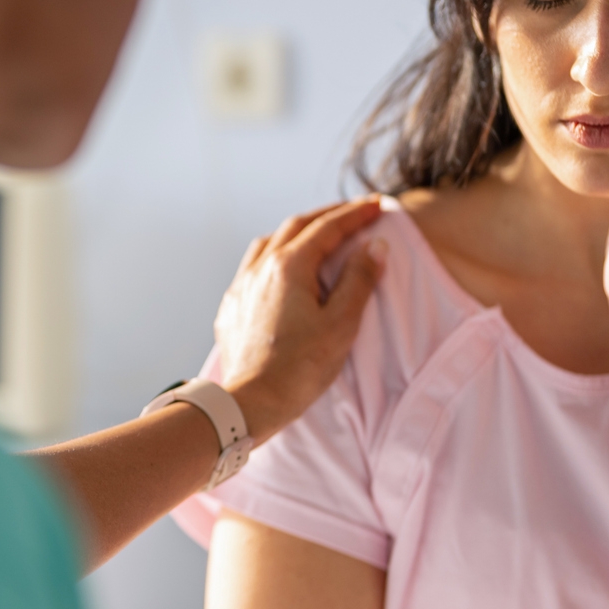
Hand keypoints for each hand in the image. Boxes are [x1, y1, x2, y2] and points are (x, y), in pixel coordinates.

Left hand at [215, 198, 385, 441]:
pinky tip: (280, 271)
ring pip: (269, 243)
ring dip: (297, 232)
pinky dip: (274, 257)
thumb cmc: (299, 368)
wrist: (250, 403)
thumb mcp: (341, 324)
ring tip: (317, 236)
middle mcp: (260, 267)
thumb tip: (374, 246)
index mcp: (290, 266)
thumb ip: (359, 280)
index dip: (355, 214)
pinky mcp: (231, 308)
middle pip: (297, 226)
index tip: (377, 205)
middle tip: (353, 212)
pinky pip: (252, 268)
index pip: (328, 227)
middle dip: (328, 215)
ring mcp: (241, 286)